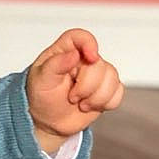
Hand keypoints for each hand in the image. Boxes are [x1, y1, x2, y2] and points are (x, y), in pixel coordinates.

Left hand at [26, 28, 123, 152]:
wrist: (48, 121)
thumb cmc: (41, 96)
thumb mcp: (41, 81)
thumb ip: (55, 65)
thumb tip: (73, 54)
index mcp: (64, 52)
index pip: (80, 37)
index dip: (89, 43)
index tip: (90, 57)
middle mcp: (83, 60)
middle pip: (99, 64)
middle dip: (87, 86)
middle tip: (71, 97)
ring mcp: (96, 75)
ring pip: (112, 78)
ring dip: (97, 97)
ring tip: (80, 103)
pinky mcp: (106, 89)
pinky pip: (118, 92)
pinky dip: (106, 103)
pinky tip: (91, 106)